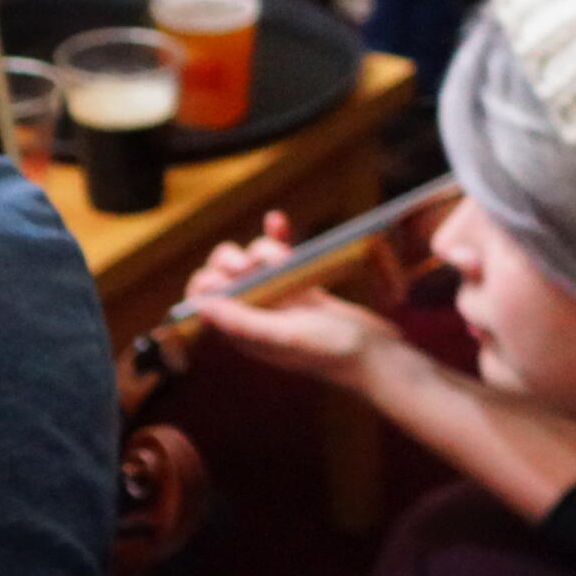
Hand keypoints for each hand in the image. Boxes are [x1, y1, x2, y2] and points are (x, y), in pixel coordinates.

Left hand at [178, 212, 413, 388]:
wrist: (376, 355)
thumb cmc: (332, 352)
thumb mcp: (284, 336)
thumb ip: (241, 322)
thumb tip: (199, 305)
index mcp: (242, 332)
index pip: (204, 301)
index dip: (208, 281)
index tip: (235, 274)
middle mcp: (254, 315)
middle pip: (224, 275)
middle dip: (234, 260)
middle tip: (255, 266)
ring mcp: (278, 299)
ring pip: (253, 261)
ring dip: (263, 250)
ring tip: (286, 260)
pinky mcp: (300, 287)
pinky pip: (280, 257)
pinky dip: (277, 238)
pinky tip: (278, 220)